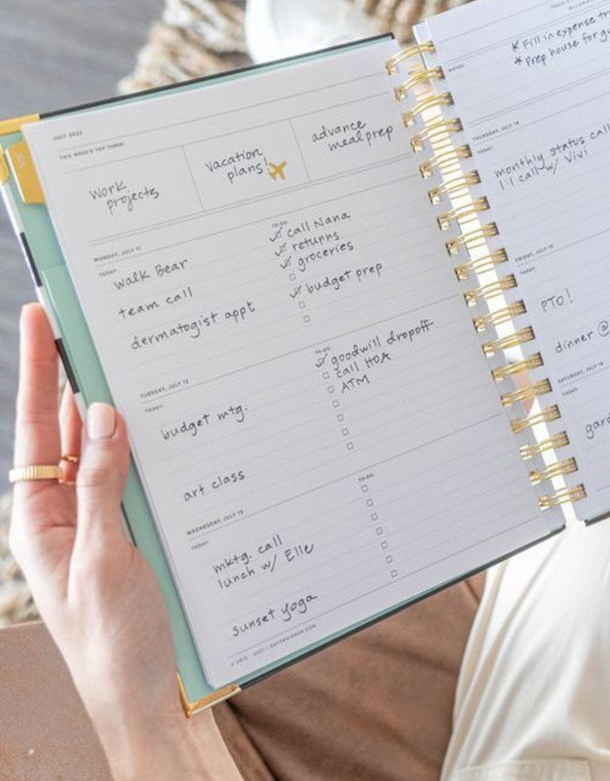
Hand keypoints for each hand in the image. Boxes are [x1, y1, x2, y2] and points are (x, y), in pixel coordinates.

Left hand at [10, 304, 239, 778]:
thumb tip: (106, 414)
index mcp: (38, 518)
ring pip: (110, 449)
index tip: (40, 318)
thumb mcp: (102, 559)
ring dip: (122, 411)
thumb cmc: (113, 640)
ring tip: (133, 361)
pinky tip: (165, 424)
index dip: (40, 370)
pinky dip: (151, 448)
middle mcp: (68, 510)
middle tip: (95, 324)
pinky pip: (140, 475)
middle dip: (78, 377)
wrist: (148, 697)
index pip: (39, 428)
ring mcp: (105, 519)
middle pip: (70, 429)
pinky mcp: (139, 529)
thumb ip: (101, 484)